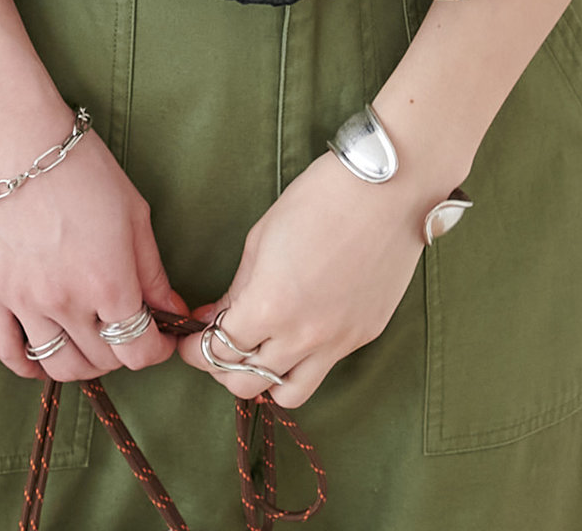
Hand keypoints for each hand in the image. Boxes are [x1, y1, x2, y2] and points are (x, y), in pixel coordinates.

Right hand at [0, 106, 189, 384]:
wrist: (15, 141)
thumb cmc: (83, 168)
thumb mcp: (134, 212)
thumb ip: (152, 270)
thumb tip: (170, 309)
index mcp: (109, 281)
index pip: (138, 351)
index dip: (156, 352)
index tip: (159, 340)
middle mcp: (66, 302)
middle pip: (100, 362)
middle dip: (122, 354)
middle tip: (126, 332)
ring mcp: (23, 303)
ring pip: (56, 365)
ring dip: (81, 365)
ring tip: (90, 345)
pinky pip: (7, 353)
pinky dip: (28, 365)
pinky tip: (42, 357)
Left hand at [178, 149, 435, 408]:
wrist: (390, 187)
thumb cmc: (320, 198)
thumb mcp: (263, 238)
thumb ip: (238, 288)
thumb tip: (218, 318)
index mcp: (269, 307)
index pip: (217, 353)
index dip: (195, 349)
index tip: (190, 339)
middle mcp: (304, 337)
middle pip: (246, 384)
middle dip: (222, 368)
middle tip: (220, 344)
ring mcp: (339, 342)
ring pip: (289, 394)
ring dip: (266, 379)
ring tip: (261, 351)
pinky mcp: (366, 335)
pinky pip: (326, 367)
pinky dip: (305, 359)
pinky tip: (302, 330)